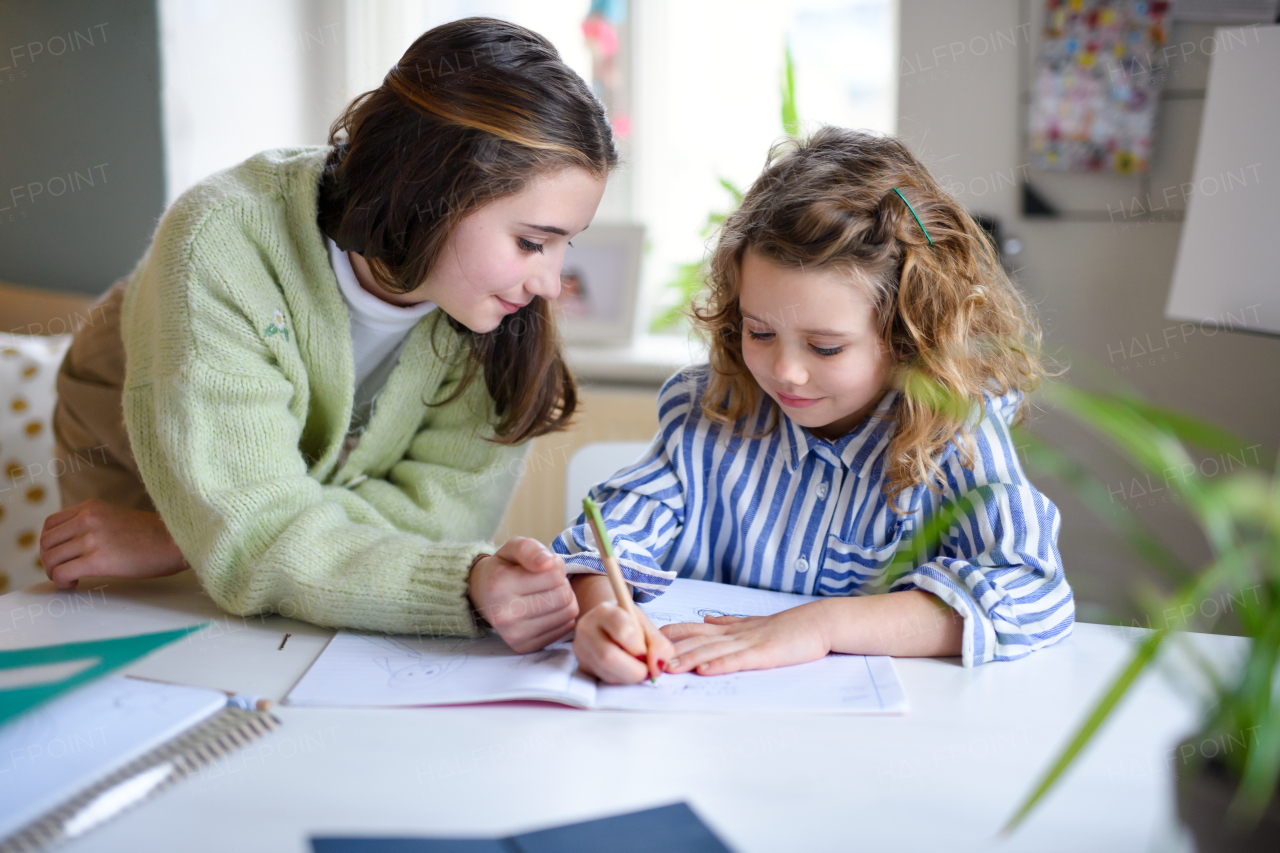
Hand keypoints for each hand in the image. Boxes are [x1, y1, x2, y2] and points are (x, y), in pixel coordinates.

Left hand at [40, 499, 188, 589]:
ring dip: (54, 573)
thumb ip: (94, 524)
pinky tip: (75, 584)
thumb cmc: (155, 535)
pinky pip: (62, 573)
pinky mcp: (97, 559)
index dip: (50, 543)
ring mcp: (91, 538)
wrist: (177, 541)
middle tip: (62, 570)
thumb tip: (75, 544)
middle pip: (46, 542)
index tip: (60, 554)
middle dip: (49, 560)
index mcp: (92, 507)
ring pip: (50, 558)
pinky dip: (62, 582)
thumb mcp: (118, 517)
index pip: (51, 523)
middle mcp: (87, 518)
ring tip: (70, 578)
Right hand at [467, 537, 577, 653]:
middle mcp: (504, 614)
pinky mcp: (525, 646)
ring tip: (547, 593)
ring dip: (565, 599)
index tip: (543, 567)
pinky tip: (546, 609)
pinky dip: (562, 616)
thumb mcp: (513, 548)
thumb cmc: (504, 568)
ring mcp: (514, 634)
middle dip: (561, 583)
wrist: (483, 595)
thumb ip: (530, 548)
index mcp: (500, 584)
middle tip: (547, 581)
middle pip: (564, 595)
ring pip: (568, 612)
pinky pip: (565, 629)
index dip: (555, 565)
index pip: (555, 573)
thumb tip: (549, 562)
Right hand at [573, 596, 674, 684]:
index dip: (638, 647)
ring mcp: (581, 647)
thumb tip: (658, 665)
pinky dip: (621, 679)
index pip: (622, 629)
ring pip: (606, 671)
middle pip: (609, 656)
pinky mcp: (583, 664)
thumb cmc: (628, 623)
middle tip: (647, 670)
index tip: (648, 653)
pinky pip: (604, 678)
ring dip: (629, 676)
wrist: (606, 624)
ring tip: (638, 669)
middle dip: (634, 669)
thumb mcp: (645, 626)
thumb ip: (658, 643)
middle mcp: (587, 628)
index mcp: (605, 611)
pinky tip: (626, 670)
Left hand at [661, 600, 832, 675]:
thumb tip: (707, 622)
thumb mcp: (753, 624)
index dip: (670, 634)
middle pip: (697, 640)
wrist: (818, 622)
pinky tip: (704, 671)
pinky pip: (738, 660)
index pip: (694, 629)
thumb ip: (729, 623)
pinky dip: (720, 665)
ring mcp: (749, 642)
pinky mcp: (764, 654)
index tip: (645, 639)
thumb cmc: (789, 627)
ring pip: (712, 651)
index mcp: (731, 628)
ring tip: (668, 668)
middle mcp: (735, 633)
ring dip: (689, 659)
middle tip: (647, 658)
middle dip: (671, 650)